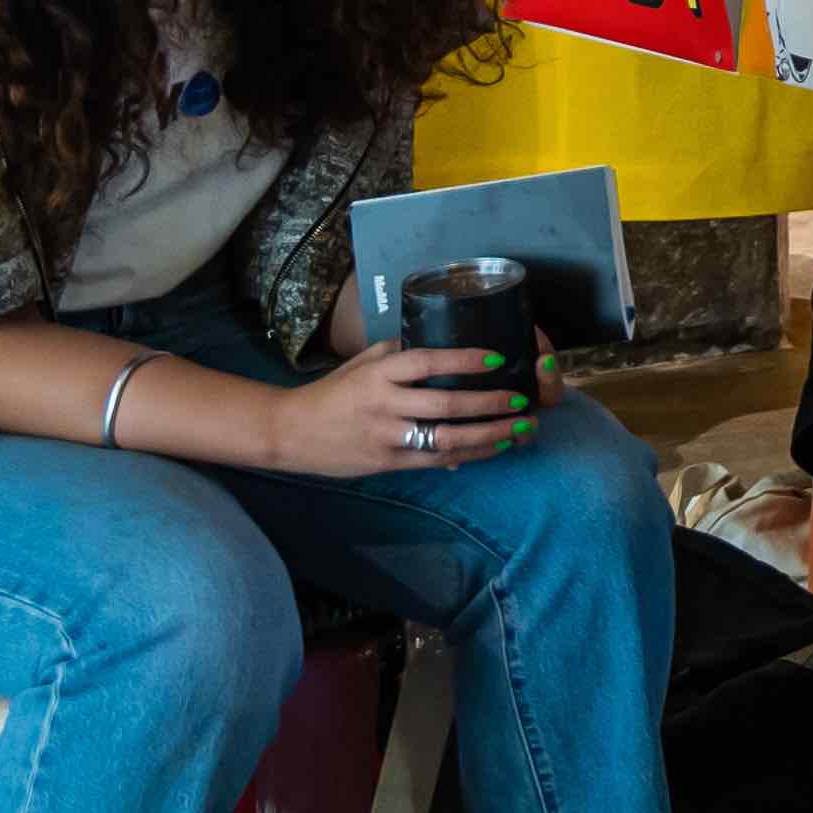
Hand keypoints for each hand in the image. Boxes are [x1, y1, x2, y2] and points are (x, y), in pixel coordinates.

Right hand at [265, 339, 527, 476]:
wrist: (290, 432)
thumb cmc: (333, 392)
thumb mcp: (362, 364)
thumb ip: (400, 355)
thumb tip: (444, 350)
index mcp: (378, 374)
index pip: (425, 362)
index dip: (463, 360)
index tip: (497, 358)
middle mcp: (383, 404)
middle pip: (444, 405)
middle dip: (488, 404)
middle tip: (522, 400)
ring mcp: (386, 436)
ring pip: (445, 439)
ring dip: (488, 435)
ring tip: (520, 429)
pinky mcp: (386, 462)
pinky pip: (434, 459)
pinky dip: (468, 454)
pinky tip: (495, 447)